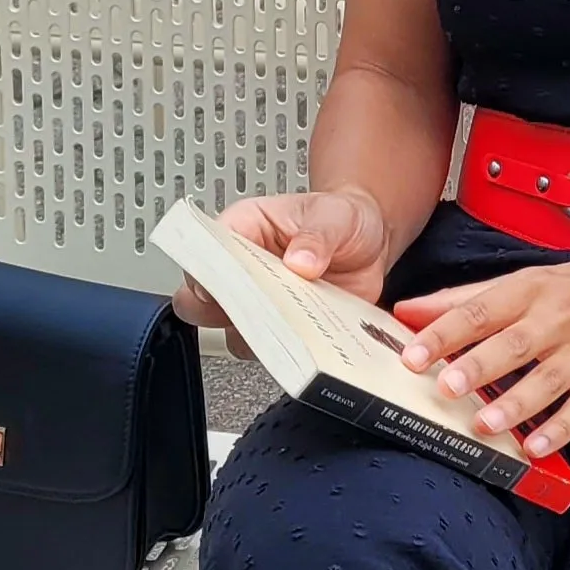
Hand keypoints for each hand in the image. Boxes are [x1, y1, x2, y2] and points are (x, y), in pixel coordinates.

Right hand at [173, 188, 387, 359]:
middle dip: (221, 311)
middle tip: (259, 308)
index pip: (203, 251)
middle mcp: (242, 271)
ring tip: (292, 325)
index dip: (206, 272)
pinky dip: (287, 354)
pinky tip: (310, 340)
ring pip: (233, 334)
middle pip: (199, 301)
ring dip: (258, 336)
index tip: (225, 285)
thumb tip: (300, 261)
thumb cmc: (342, 218)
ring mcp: (259, 305)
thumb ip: (318, 235)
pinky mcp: (281, 331)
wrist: (370, 242)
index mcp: (243, 228)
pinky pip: (270, 354)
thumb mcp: (336, 215)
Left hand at [393, 246, 569, 455]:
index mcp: (533, 289)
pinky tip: (536, 446)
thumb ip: (471, 298)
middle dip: (478, 366)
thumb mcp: (534, 280)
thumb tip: (408, 311)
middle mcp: (560, 317)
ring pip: (549, 379)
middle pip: (513, 343)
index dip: (445, 332)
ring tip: (484, 424)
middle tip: (445, 386)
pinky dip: (561, 427)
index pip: (481, 309)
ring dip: (515, 403)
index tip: (412, 353)